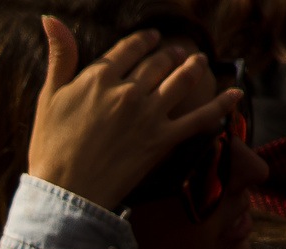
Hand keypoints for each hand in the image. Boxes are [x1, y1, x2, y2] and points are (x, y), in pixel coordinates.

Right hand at [28, 17, 243, 210]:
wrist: (65, 193)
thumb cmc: (50, 149)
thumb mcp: (49, 97)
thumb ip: (60, 56)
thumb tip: (50, 17)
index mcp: (98, 78)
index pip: (130, 47)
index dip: (144, 40)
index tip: (152, 38)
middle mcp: (127, 91)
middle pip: (158, 62)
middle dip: (169, 54)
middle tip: (177, 53)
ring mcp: (148, 116)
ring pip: (181, 80)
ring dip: (193, 66)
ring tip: (198, 61)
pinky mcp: (162, 141)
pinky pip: (199, 118)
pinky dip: (221, 104)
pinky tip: (236, 93)